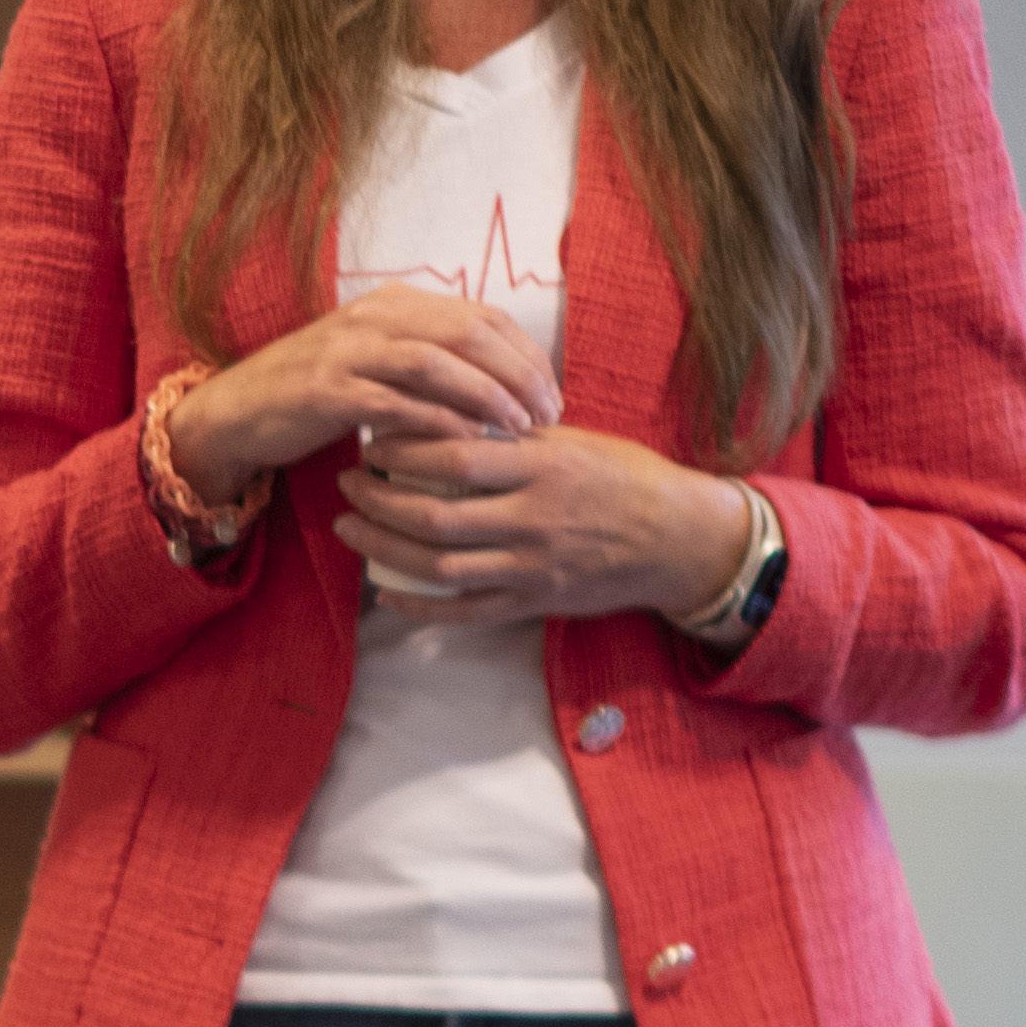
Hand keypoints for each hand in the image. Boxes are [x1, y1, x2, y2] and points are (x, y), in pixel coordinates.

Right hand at [159, 284, 546, 515]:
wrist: (237, 412)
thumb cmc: (315, 393)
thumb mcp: (376, 360)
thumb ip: (428, 357)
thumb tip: (501, 378)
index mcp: (394, 304)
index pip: (481, 316)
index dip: (525, 354)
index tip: (551, 394)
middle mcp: (374, 317)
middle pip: (469, 332)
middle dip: (519, 374)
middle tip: (548, 414)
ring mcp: (348, 352)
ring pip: (439, 363)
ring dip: (488, 397)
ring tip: (520, 428)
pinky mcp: (328, 391)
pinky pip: (398, 403)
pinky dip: (440, 422)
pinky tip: (468, 442)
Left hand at [341, 412, 764, 628]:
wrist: (679, 539)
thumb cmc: (625, 478)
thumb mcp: (575, 442)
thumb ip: (515, 437)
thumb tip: (448, 415)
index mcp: (543, 468)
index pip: (456, 458)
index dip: (402, 453)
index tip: (370, 444)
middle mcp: (534, 519)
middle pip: (435, 517)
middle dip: (378, 502)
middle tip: (346, 485)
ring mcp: (532, 566)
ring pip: (440, 567)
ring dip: (383, 550)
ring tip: (350, 528)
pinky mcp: (534, 602)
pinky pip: (465, 611)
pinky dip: (419, 607)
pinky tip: (385, 594)